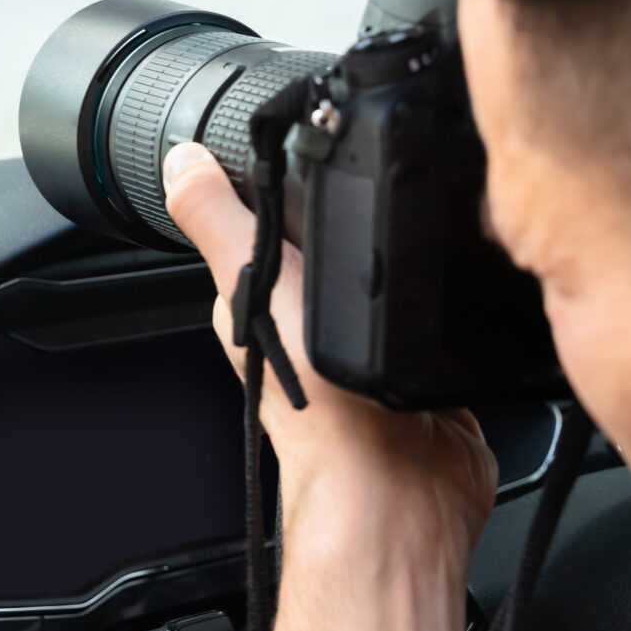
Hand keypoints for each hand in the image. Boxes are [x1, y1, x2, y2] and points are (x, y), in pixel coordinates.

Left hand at [163, 142, 496, 630]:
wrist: (397, 481)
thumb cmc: (316, 402)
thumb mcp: (254, 282)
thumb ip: (218, 221)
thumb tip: (178, 161)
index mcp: (262, 301)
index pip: (267, 223)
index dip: (285, 186)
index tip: (313, 148)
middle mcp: (313, 325)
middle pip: (335, 246)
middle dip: (356, 216)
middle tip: (381, 188)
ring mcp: (372, 349)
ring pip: (388, 280)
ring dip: (406, 261)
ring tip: (419, 234)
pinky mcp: (424, 369)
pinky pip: (439, 319)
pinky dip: (450, 304)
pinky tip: (452, 287)